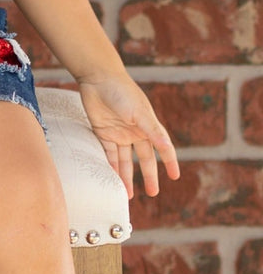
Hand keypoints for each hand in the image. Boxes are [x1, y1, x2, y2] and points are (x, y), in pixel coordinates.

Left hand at [78, 77, 179, 198]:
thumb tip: (168, 147)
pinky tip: (112, 179)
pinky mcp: (103, 133)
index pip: (162, 148)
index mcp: (149, 126)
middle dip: (148, 176)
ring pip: (125, 160)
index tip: (175, 176)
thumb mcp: (140, 113)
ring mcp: (119, 133)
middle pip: (143, 159)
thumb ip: (152, 131)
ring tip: (128, 194)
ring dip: (126, 176)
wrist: (98, 79)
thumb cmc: (122, 92)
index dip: (169, 162)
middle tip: (153, 193)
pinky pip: (108, 154)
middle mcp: (136, 132)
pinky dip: (111, 167)